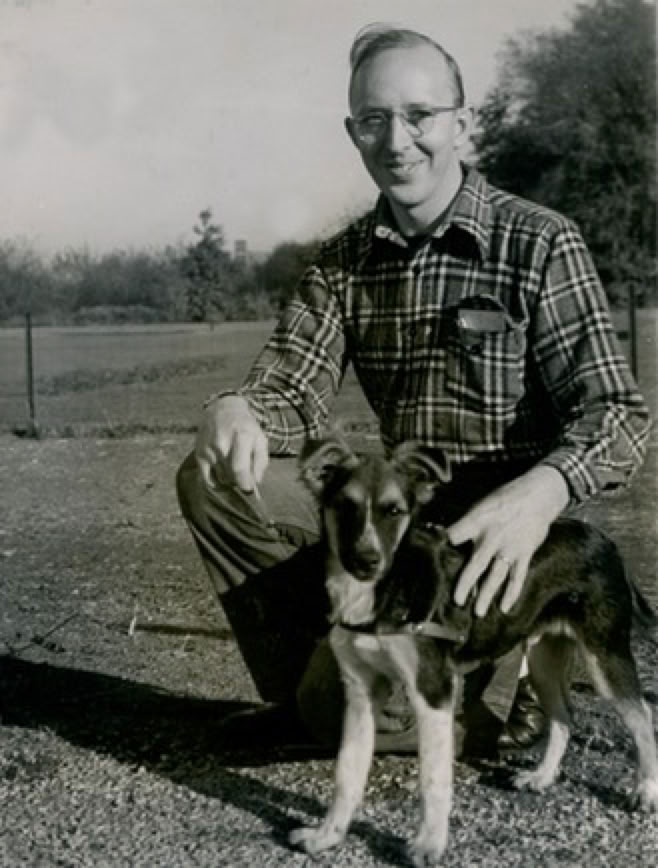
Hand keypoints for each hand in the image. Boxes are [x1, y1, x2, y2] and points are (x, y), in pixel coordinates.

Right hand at [194, 394, 267, 492]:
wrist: (223, 410)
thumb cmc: (245, 427)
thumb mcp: (260, 439)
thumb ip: (261, 461)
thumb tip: (255, 482)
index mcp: (240, 436)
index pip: (239, 469)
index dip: (245, 483)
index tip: (249, 487)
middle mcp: (221, 443)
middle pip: (230, 475)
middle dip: (239, 480)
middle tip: (243, 474)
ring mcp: (208, 449)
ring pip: (221, 477)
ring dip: (229, 478)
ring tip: (233, 466)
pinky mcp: (199, 454)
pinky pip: (207, 478)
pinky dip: (216, 480)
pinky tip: (222, 472)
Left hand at [447, 465, 568, 616]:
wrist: (538, 495)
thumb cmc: (506, 499)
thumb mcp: (482, 505)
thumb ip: (468, 524)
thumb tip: (452, 539)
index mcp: (477, 521)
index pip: (453, 536)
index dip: (443, 545)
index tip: (433, 557)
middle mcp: (492, 537)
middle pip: (475, 564)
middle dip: (465, 584)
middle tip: (457, 601)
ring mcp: (509, 547)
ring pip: (496, 576)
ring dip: (486, 595)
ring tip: (478, 612)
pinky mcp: (524, 553)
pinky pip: (517, 577)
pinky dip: (511, 593)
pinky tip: (504, 607)